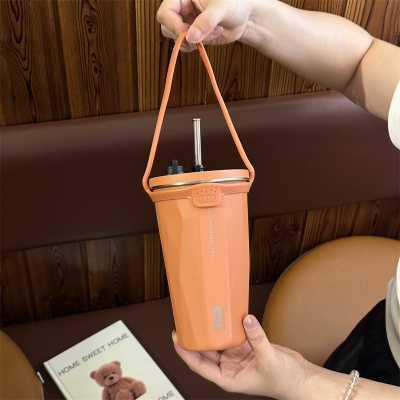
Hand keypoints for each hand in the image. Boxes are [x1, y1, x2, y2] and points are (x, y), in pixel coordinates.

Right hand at [156, 0, 252, 50]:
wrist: (246, 16)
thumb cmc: (235, 3)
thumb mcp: (221, 8)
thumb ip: (206, 21)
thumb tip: (190, 37)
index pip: (166, 11)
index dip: (172, 24)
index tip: (185, 33)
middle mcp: (183, 9)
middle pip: (167, 27)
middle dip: (182, 35)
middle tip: (200, 36)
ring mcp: (187, 23)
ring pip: (176, 38)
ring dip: (192, 41)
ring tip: (211, 32)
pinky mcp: (194, 35)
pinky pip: (186, 45)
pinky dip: (197, 46)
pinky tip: (211, 36)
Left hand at [172, 314, 308, 398]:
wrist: (300, 378)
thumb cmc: (284, 381)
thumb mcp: (269, 360)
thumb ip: (258, 339)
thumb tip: (247, 321)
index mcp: (228, 378)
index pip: (200, 366)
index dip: (186, 353)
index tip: (177, 339)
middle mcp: (229, 367)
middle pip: (205, 352)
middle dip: (194, 339)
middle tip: (184, 323)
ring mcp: (237, 356)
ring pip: (218, 341)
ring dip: (210, 331)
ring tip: (199, 316)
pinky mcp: (246, 346)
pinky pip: (233, 334)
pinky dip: (228, 325)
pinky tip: (222, 315)